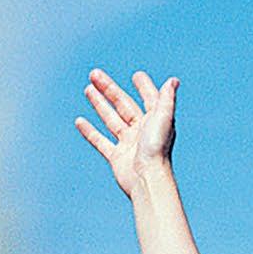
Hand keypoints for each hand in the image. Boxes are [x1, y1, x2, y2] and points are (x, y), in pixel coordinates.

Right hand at [76, 67, 178, 199]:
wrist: (147, 179)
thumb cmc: (157, 148)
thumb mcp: (164, 118)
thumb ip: (166, 99)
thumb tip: (172, 80)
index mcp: (154, 121)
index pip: (148, 99)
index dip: (143, 87)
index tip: (136, 76)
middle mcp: (141, 130)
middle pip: (122, 104)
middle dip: (109, 89)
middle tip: (94, 74)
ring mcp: (128, 143)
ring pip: (110, 119)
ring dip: (99, 104)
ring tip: (88, 89)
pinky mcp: (116, 157)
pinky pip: (100, 141)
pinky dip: (90, 131)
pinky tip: (80, 120)